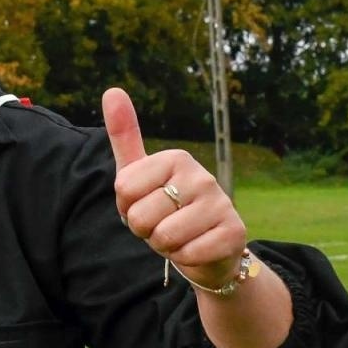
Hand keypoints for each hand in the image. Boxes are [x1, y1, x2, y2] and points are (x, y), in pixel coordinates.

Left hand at [101, 88, 246, 289]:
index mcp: (176, 158)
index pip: (123, 189)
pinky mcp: (235, 233)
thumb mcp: (137, 174)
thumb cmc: (164, 208)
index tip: (145, 203)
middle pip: (141, 216)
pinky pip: (188, 254)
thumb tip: (111, 89)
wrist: (206, 247)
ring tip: (178, 236)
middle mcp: (202, 175)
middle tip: (163, 223)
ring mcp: (222, 203)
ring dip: (164, 245)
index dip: (126, 206)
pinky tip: (196, 249)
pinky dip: (185, 258)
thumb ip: (124, 136)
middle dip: (144, 229)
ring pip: (164, 237)